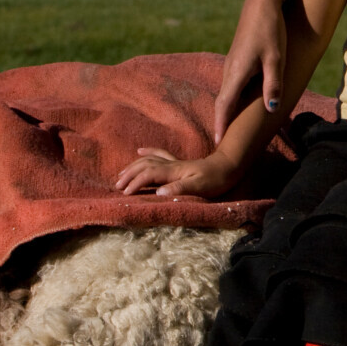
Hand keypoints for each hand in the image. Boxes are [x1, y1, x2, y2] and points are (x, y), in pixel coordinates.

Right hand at [115, 148, 238, 197]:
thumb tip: (158, 193)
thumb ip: (179, 189)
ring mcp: (174, 163)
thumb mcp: (200, 187)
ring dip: (133, 166)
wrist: (229, 167)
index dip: (135, 183)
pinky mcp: (178, 163)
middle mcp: (171, 165)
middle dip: (129, 175)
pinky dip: (147, 153)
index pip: (149, 174)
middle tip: (117, 186)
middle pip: (144, 165)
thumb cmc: (216, 179)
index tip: (125, 194)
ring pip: (148, 160)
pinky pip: (159, 154)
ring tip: (120, 175)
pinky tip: (139, 151)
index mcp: (174, 171)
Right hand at [214, 0, 287, 141]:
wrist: (261, 4)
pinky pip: (231, 86)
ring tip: (229, 131)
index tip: (218, 143)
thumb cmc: (270, 30)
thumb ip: (273, 84)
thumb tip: (271, 109)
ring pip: (226, 94)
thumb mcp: (276, 58)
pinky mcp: (237, 61)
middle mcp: (229, 72)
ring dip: (226, 112)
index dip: (221, 125)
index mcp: (236, 74)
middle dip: (221, 123)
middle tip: (221, 144)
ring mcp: (231, 66)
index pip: (225, 106)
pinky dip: (232, 100)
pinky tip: (239, 106)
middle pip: (222, 103)